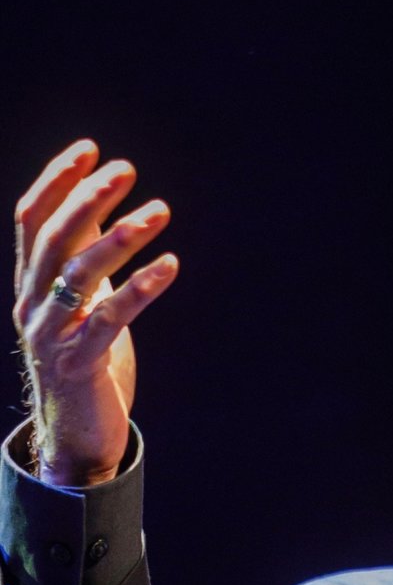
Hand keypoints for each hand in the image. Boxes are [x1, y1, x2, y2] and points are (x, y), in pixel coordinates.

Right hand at [12, 140, 176, 486]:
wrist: (75, 435)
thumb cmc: (84, 360)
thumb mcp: (80, 300)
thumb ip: (82, 256)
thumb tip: (97, 202)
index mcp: (31, 284)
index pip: (31, 220)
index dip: (57, 180)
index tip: (90, 148)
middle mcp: (32, 303)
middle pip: (53, 238)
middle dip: (88, 197)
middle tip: (126, 169)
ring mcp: (51, 334)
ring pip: (79, 274)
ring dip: (120, 237)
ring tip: (159, 211)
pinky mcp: (78, 362)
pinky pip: (109, 318)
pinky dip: (141, 288)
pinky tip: (170, 264)